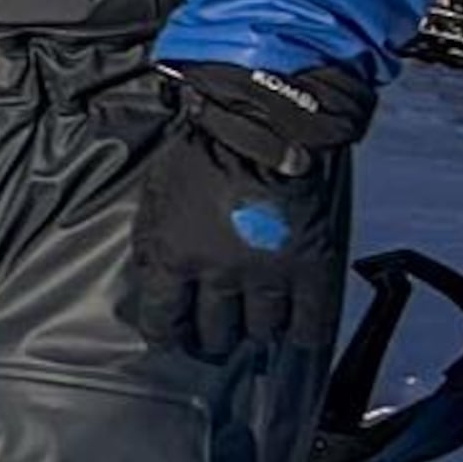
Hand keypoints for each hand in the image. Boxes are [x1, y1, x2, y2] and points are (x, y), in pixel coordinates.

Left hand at [123, 64, 373, 365]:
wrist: (263, 124)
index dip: (165, 333)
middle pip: (214, 332)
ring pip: (260, 330)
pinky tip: (295, 332)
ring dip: (253, 329)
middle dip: (210, 337)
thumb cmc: (202, 152)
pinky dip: (302, 333)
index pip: (163, 320)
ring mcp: (269, 275)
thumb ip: (152, 241)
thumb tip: (152, 279)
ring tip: (252, 322)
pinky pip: (310, 321)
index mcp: (176, 256)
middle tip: (213, 334)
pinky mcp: (311, 268)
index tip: (170, 334)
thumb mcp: (156, 194)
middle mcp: (220, 275)